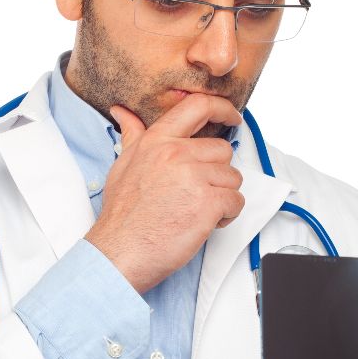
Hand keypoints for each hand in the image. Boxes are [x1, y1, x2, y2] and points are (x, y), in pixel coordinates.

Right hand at [85, 93, 244, 294]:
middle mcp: (176, 153)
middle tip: (195, 194)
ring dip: (222, 196)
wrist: (121, 251)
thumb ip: (132, 136)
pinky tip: (204, 222)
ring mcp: (194, 177)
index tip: (232, 117)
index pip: (197, 107)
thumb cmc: (123, 215)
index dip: (222, 109)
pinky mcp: (208, 203)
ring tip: (196, 210)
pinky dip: (227, 215)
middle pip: (222, 151)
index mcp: (157, 140)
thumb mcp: (123, 165)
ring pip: (232, 178)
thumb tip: (123, 112)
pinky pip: (236, 201)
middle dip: (216, 174)